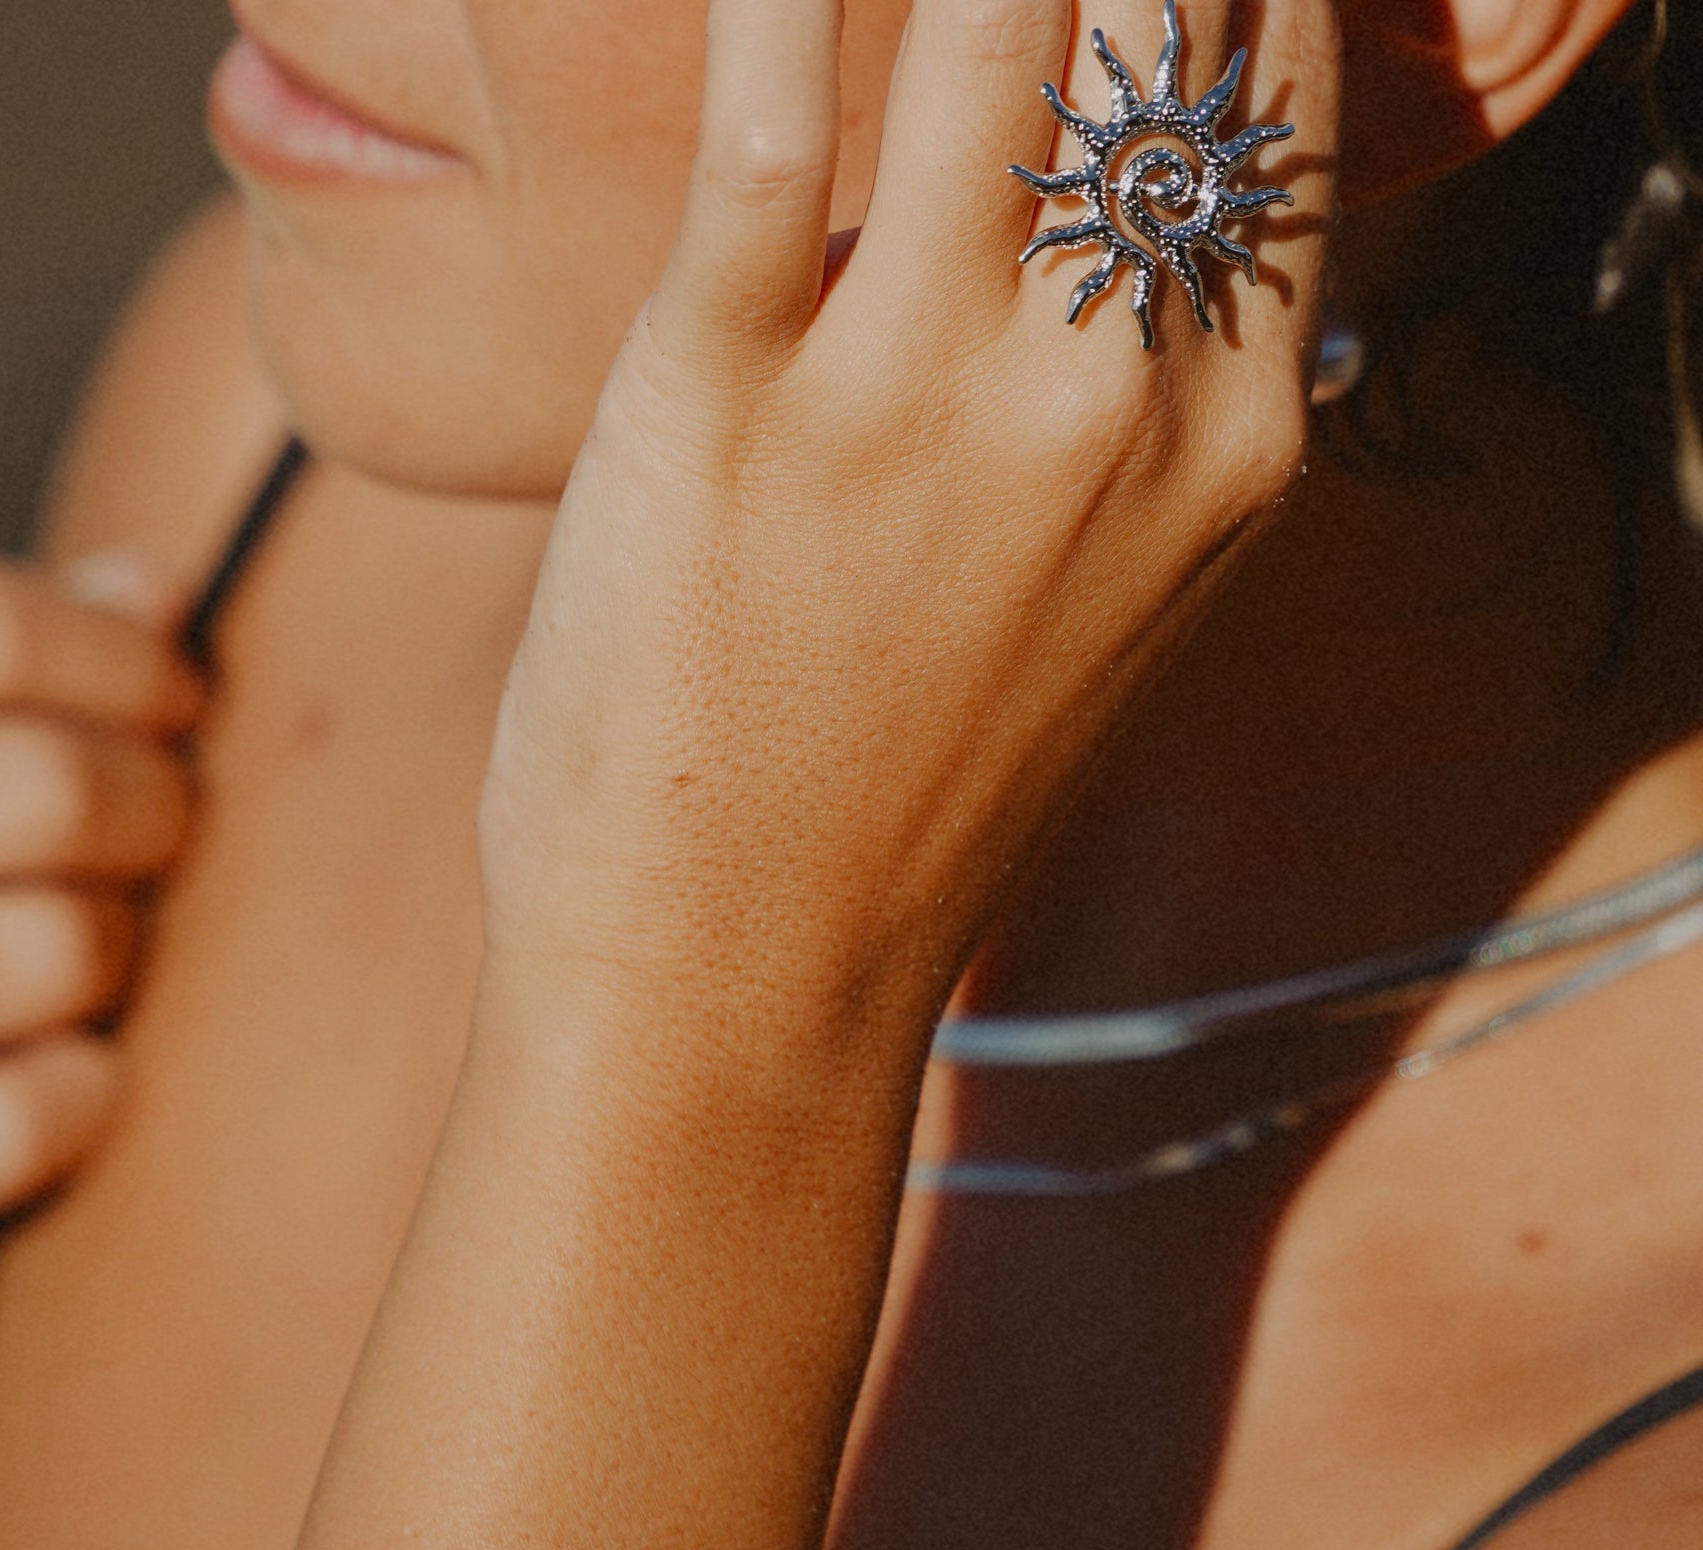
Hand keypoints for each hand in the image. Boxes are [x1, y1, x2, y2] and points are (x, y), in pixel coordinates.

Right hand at [0, 553, 197, 1301]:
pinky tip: (54, 1072)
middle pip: (38, 789)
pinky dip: (80, 1093)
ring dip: (119, 950)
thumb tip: (154, 595)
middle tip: (158, 830)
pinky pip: (10, 1123)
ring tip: (92, 947)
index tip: (169, 700)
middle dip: (155, 805)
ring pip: (45, 950)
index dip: (121, 663)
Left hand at [484, 0, 1334, 1056]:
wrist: (735, 991)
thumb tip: (1095, 218)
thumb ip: (1124, 405)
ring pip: (1000, 19)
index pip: (1283, 93)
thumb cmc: (885, 805)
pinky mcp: (727, 402)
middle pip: (1172, 15)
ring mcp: (923, 399)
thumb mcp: (1082, 607)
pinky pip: (771, 108)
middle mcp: (1111, 401)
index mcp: (1224, 448)